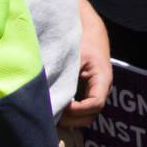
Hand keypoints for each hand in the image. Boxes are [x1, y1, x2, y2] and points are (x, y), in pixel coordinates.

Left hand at [59, 0, 111, 127]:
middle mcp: (103, 87)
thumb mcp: (70, 57)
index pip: (96, 104)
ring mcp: (97, 90)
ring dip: (70, 118)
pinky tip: (55, 107)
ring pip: (87, 114)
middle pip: (92, 115)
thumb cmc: (80, 39)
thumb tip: (43, 99)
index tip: (61, 105)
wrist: (88, 27)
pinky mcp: (89, 90)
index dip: (78, 110)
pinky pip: (82, 108)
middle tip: (52, 114)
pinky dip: (69, 113)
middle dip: (72, 119)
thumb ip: (61, 77)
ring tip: (52, 111)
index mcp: (103, 78)